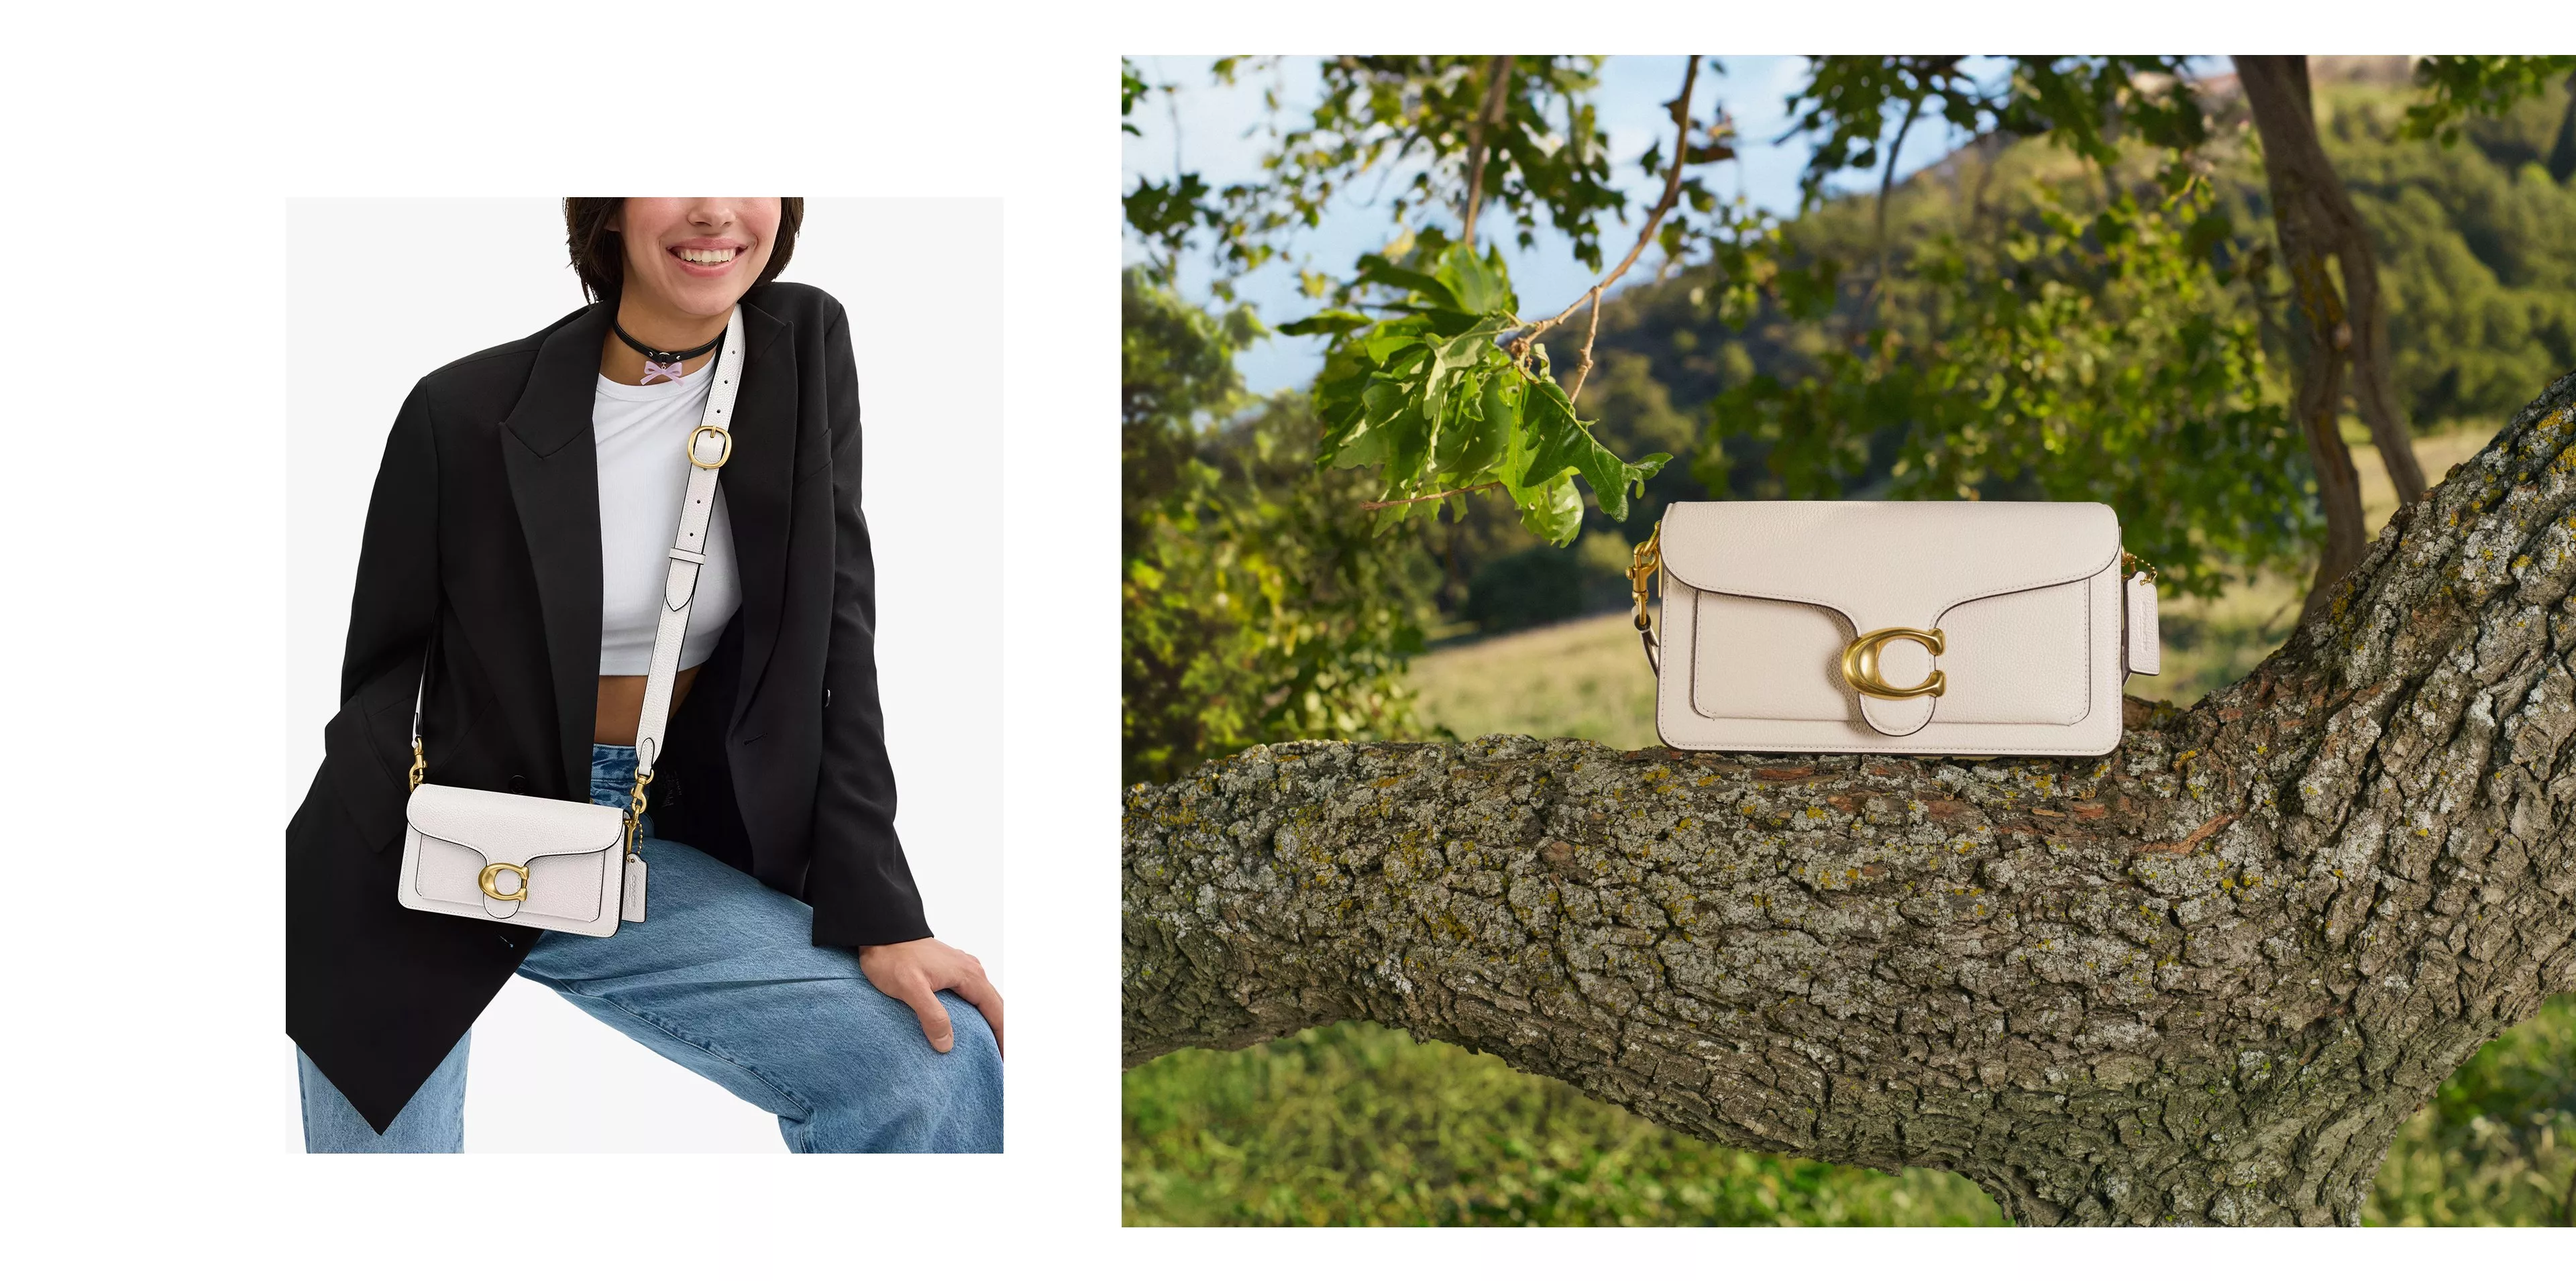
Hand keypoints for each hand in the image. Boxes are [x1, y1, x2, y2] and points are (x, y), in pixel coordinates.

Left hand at [859, 937, 1003, 1056]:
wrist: (880, 930)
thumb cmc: (892, 958)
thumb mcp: (910, 988)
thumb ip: (932, 1015)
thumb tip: (947, 1045)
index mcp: (970, 976)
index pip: (998, 1012)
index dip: (1004, 1038)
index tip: (1002, 1062)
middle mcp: (972, 970)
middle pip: (996, 1006)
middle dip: (1001, 1032)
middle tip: (998, 1059)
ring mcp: (962, 967)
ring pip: (984, 999)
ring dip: (989, 1021)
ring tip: (986, 1045)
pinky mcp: (950, 968)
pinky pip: (972, 993)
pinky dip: (976, 1010)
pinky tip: (967, 1023)